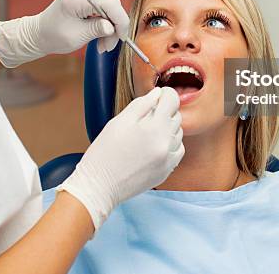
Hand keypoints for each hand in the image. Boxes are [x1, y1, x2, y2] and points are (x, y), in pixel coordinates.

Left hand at [0, 0, 129, 67]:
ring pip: (110, 6)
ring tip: (103, 44)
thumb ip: (97, 30)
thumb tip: (113, 28)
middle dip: (115, 25)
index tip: (122, 38)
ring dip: (110, 25)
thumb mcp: (76, 36)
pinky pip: (103, 6)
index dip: (120, 21)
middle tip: (110, 44)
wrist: (39, 33)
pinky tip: (101, 34)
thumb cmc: (52, 35)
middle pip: (111, 3)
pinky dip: (105, 21)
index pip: (110, 3)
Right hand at [56, 87, 183, 232]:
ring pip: (178, 133)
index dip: (166, 94)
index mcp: (154, 127)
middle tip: (146, 115)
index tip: (159, 95)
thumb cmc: (105, 151)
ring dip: (167, 127)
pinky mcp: (166, 171)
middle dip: (165, 111)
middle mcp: (166, 143)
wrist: (99, 186)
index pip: (172, 100)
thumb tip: (158, 93)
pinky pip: (178, 150)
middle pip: (176, 116)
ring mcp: (168, 159)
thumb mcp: (119, 121)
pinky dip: (170, 144)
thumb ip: (141, 104)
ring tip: (147, 132)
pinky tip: (154, 144)